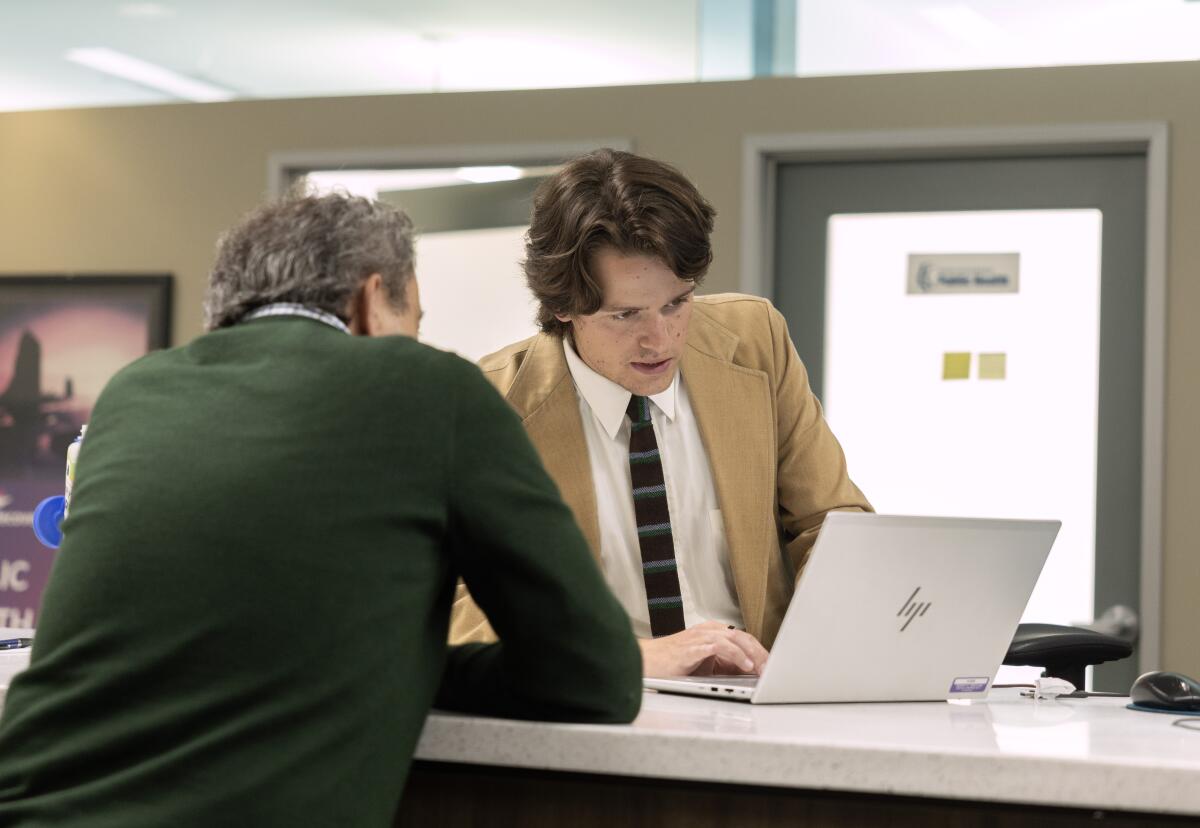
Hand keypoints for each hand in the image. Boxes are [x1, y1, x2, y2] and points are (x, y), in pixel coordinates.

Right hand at [639, 621, 768, 677]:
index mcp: (712, 633)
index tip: (773, 667)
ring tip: (764, 668)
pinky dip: (736, 655)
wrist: (645, 664)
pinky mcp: (694, 646)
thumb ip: (724, 666)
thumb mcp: (704, 666)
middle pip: (744, 637)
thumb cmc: (671, 666)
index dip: (760, 652)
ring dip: (753, 654)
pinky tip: (746, 665)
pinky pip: (721, 646)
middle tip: (775, 669)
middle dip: (762, 653)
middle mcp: (709, 631)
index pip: (744, 639)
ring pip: (736, 639)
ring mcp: (701, 636)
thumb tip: (750, 675)